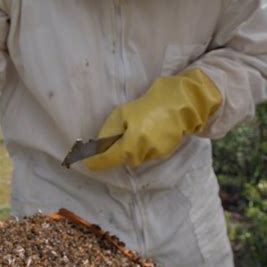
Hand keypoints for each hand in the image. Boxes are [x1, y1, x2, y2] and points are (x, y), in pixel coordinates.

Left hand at [84, 68, 220, 170]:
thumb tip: (97, 147)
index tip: (85, 161)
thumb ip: (109, 134)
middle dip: (118, 148)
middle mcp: (141, 155)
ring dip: (133, 145)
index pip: (106, 161)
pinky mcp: (166, 153)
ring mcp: (155, 155)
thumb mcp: (122, 115)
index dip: (94, 161)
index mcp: (129, 146)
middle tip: (123, 129)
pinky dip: (145, 144)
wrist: (180, 104)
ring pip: (135, 156)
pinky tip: (151, 130)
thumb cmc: (148, 106)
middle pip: (121, 159)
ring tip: (140, 126)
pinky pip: (147, 152)